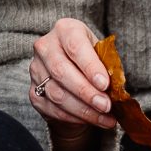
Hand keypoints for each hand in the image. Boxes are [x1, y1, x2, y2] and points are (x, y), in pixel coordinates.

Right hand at [27, 18, 113, 146]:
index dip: (90, 67)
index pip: (75, 47)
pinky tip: (91, 120)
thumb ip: (108, 67)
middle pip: (62, 71)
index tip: (105, 84)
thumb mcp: (102, 55)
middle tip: (106, 105)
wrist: (72, 71)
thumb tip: (116, 88)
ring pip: (57, 94)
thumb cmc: (91, 60)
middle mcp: (45, 47)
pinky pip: (52, 109)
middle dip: (86, 92)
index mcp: (65, 30)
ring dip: (83, 109)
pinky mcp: (33, 92)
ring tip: (105, 117)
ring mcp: (36, 70)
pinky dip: (74, 117)